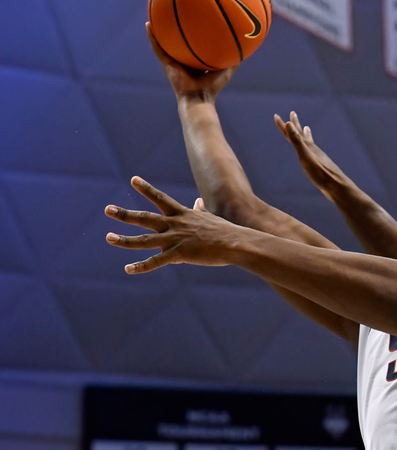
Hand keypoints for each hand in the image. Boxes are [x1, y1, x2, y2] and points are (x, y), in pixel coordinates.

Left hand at [105, 176, 237, 272]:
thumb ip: (200, 210)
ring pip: (144, 240)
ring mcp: (175, 239)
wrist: (236, 243)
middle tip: (107, 209)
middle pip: (144, 218)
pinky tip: (128, 269)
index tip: (133, 179)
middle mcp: (174, 225)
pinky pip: (156, 262)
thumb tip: (198, 202)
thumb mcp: (211, 217)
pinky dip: (141, 267)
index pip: (160, 198)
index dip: (146, 189)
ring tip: (108, 237)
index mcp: (182, 215)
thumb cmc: (226, 232)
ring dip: (124, 240)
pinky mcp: (179, 254)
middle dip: (124, 214)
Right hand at [147, 22, 236, 101]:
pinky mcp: (166, 63)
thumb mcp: (226, 71)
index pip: (193, 46)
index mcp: (195, 62)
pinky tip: (148, 25)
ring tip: (155, 15)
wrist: (199, 98)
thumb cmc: (213, 87)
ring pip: (164, 43)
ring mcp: (173, 62)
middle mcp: (183, 61)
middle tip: (172, 13)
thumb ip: (233, 61)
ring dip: (159, 30)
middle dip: (175, 30)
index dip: (193, 35)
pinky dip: (152, 37)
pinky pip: (157, 48)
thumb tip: (245, 49)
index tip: (193, 21)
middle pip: (178, 42)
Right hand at [274, 111, 349, 200]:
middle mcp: (313, 150)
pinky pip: (313, 153)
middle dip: (295, 124)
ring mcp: (317, 157)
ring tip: (306, 128)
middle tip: (293, 113)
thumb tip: (290, 124)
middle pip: (301, 134)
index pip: (293, 133)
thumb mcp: (305, 156)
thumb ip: (298, 141)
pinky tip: (313, 152)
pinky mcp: (320, 165)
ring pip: (309, 142)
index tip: (276, 116)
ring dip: (305, 135)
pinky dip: (311, 149)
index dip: (283, 125)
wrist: (336, 186)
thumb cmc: (320, 173)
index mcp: (308, 147)